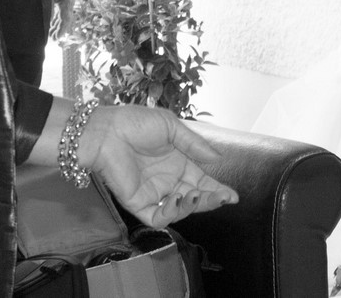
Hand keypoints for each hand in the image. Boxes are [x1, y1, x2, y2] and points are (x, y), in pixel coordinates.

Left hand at [47, 0, 77, 45]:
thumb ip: (48, 7)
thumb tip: (47, 21)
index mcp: (67, 2)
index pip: (65, 19)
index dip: (61, 30)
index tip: (57, 38)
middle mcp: (69, 2)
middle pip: (65, 20)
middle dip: (59, 30)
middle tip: (52, 40)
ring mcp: (68, 1)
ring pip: (63, 16)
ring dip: (58, 26)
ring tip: (51, 36)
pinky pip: (61, 12)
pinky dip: (57, 19)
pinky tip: (52, 25)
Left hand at [76, 105, 238, 226]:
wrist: (107, 131)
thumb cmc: (136, 123)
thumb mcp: (171, 127)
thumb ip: (194, 144)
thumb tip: (218, 158)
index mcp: (177, 163)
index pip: (202, 181)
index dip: (217, 189)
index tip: (233, 196)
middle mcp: (167, 180)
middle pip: (195, 198)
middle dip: (211, 200)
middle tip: (223, 198)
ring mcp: (153, 193)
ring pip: (179, 210)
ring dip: (192, 206)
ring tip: (196, 195)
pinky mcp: (138, 203)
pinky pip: (158, 217)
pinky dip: (170, 214)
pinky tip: (176, 200)